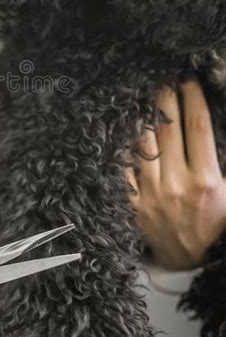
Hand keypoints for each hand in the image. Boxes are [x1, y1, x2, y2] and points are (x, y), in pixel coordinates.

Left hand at [127, 80, 225, 269]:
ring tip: (142, 96)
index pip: (198, 128)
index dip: (194, 99)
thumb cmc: (211, 222)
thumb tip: (220, 133)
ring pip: (142, 142)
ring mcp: (150, 193)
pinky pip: (122, 166)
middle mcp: (177, 184)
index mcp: (206, 181)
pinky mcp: (131, 201)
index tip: (190, 80)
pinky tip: (121, 126)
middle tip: (163, 79)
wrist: (184, 257)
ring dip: (142, 116)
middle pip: (168, 129)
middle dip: (166, 99)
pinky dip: (121, 145)